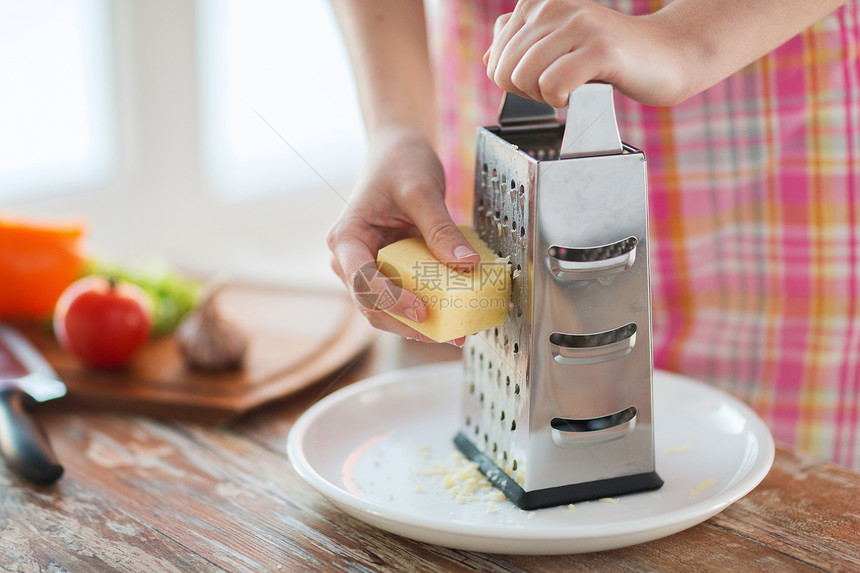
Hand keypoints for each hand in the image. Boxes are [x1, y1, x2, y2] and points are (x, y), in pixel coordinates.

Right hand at [326, 128, 479, 344]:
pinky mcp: (390, 272)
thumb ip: (441, 230)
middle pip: (373, 306)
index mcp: (347, 239)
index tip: (422, 310)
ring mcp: (369, 269)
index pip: (362, 280)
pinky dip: (428, 308)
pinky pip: (405, 297)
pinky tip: (455, 314)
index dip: (390, 300)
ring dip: (420, 324)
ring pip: (388, 310)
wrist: (398, 152)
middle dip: (409, 325)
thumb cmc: (400, 164)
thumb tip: (467, 265)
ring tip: (458, 331)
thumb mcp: (423, 191)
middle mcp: (351, 260)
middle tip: (451, 333)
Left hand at [484, 0, 687, 107]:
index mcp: (538, 3)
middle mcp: (554, 6)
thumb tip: (487, 58)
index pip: (495, 59)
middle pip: (505, 71)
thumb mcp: (558, 44)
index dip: (516, 82)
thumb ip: (521, 45)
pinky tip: (580, 93)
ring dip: (545, 98)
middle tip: (561, 87)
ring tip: (572, 88)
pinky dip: (561, 100)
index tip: (547, 76)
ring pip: (524, 78)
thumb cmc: (610, 55)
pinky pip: (553, 84)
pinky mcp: (600, 48)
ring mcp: (578, 25)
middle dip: (528, 93)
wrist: (666, 55)